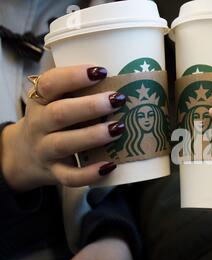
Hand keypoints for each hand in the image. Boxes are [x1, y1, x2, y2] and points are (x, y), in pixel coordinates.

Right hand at [0, 65, 126, 191]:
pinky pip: (70, 177)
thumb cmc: (52, 121)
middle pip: (59, 114)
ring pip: (64, 144)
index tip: (101, 71)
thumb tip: (127, 79)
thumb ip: (79, 91)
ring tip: (119, 128)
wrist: (24, 156)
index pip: (49, 84)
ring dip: (93, 136)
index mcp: (40, 101)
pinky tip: (111, 165)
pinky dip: (90, 173)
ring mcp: (45, 150)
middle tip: (118, 99)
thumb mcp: (55, 102)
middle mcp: (39, 125)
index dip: (74, 76)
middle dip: (90, 106)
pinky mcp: (54, 173)